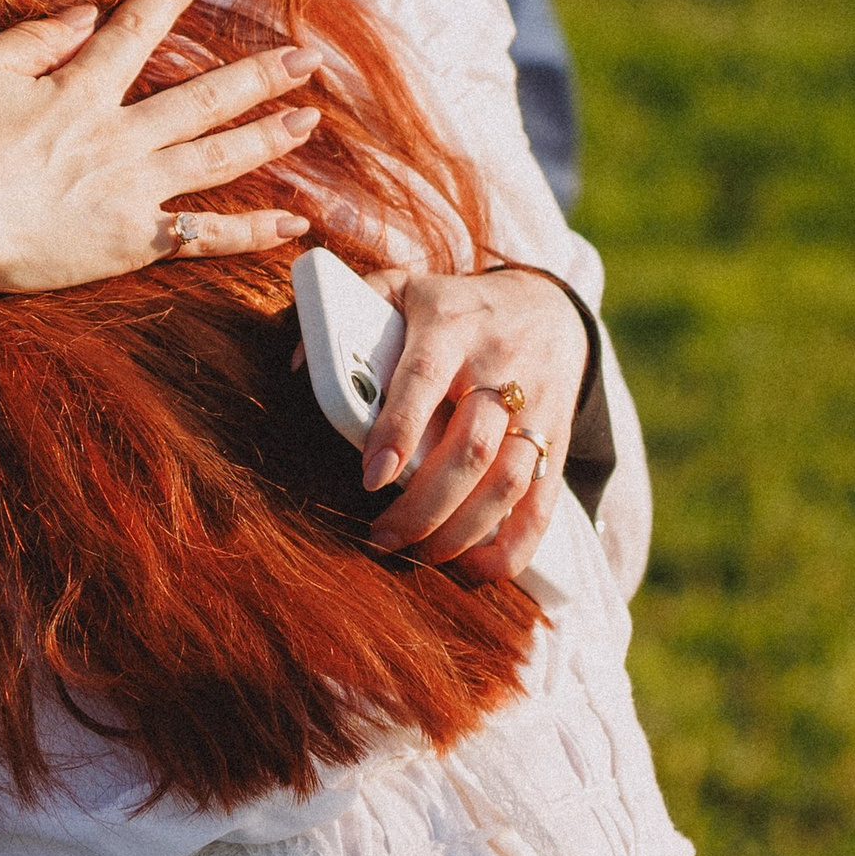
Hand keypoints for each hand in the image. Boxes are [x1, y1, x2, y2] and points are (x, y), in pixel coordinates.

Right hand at [0, 0, 319, 296]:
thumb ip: (35, 39)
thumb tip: (85, 16)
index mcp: (81, 89)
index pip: (137, 29)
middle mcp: (120, 134)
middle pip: (204, 97)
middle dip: (258, 74)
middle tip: (306, 58)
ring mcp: (131, 189)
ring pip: (216, 158)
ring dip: (267, 137)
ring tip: (308, 120)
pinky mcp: (131, 241)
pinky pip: (203, 237)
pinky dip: (250, 233)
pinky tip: (293, 226)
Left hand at [361, 265, 585, 579]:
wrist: (546, 307)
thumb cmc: (453, 307)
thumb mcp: (403, 288)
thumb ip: (350, 310)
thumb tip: (298, 364)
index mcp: (450, 328)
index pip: (424, 380)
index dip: (399, 430)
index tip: (371, 477)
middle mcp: (497, 371)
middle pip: (470, 447)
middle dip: (425, 504)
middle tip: (382, 536)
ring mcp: (534, 410)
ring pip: (507, 481)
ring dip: (462, 531)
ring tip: (419, 553)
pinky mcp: (556, 444)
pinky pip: (543, 505)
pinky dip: (512, 546)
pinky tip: (474, 567)